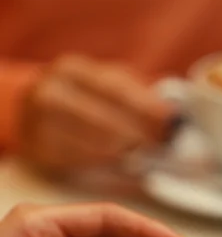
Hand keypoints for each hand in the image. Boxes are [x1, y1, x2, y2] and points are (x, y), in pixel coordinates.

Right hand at [19, 55, 173, 172]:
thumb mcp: (105, 84)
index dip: (146, 108)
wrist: (31, 111)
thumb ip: (137, 94)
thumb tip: (175, 112)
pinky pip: (80, 163)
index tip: (170, 122)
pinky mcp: (38, 151)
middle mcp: (51, 92)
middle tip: (162, 146)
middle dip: (138, 135)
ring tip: (146, 157)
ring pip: (92, 145)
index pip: (115, 89)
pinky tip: (122, 166)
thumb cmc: (82, 97)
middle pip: (103, 120)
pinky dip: (106, 167)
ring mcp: (39, 123)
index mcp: (72, 70)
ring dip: (124, 154)